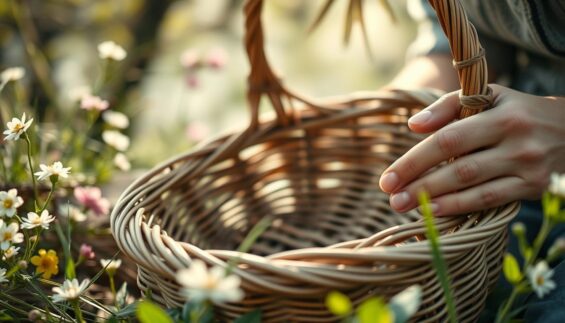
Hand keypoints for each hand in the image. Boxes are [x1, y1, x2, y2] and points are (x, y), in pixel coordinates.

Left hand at [379, 84, 564, 215]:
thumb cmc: (515, 112)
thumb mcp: (487, 97)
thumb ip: (447, 107)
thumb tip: (412, 126)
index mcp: (501, 115)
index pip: (449, 139)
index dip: (415, 160)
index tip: (388, 177)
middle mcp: (516, 141)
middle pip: (459, 166)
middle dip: (419, 184)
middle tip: (391, 198)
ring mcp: (527, 167)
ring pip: (474, 187)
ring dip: (435, 200)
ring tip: (404, 207)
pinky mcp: (534, 187)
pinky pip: (491, 201)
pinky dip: (460, 207)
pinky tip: (435, 212)